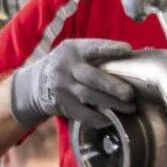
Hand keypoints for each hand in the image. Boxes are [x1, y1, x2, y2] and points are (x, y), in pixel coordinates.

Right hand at [9, 39, 137, 129]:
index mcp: (73, 50)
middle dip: (113, 86)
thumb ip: (96, 54)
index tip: (128, 50)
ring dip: (112, 104)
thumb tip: (131, 58)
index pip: (93, 48)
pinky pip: (85, 115)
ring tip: (131, 107)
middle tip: (131, 94)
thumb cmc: (66, 65)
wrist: (35, 83)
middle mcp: (67, 68)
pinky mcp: (64, 105)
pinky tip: (113, 118)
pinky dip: (100, 118)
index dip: (110, 49)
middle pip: (92, 77)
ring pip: (90, 97)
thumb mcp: (74, 52)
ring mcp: (64, 88)